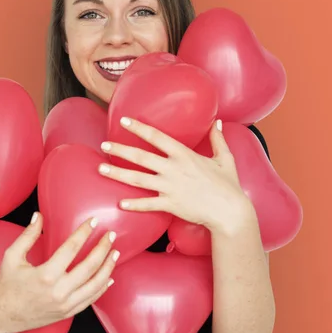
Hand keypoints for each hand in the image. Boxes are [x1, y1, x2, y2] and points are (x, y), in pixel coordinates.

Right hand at [0, 213, 118, 332]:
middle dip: (103, 248)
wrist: (3, 315)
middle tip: (111, 235)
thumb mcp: (12, 256)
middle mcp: (59, 291)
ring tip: (115, 253)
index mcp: (46, 274)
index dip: (84, 232)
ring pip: (95, 284)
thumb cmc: (7, 284)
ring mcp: (65, 304)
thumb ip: (28, 235)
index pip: (72, 248)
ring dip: (108, 267)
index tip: (94, 221)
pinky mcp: (68, 312)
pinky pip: (91, 300)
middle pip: (90, 266)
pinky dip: (102, 287)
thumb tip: (39, 216)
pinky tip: (109, 277)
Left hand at [98, 117, 251, 231]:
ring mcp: (170, 187)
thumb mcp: (226, 159)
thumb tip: (217, 122)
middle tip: (103, 144)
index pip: (157, 137)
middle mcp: (173, 169)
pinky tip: (120, 203)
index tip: (124, 120)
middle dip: (120, 149)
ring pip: (138, 179)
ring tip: (101, 168)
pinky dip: (134, 204)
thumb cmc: (228, 185)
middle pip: (141, 157)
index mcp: (184, 155)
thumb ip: (218, 139)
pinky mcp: (170, 204)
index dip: (139, 128)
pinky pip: (148, 204)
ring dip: (118, 173)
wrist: (230, 211)